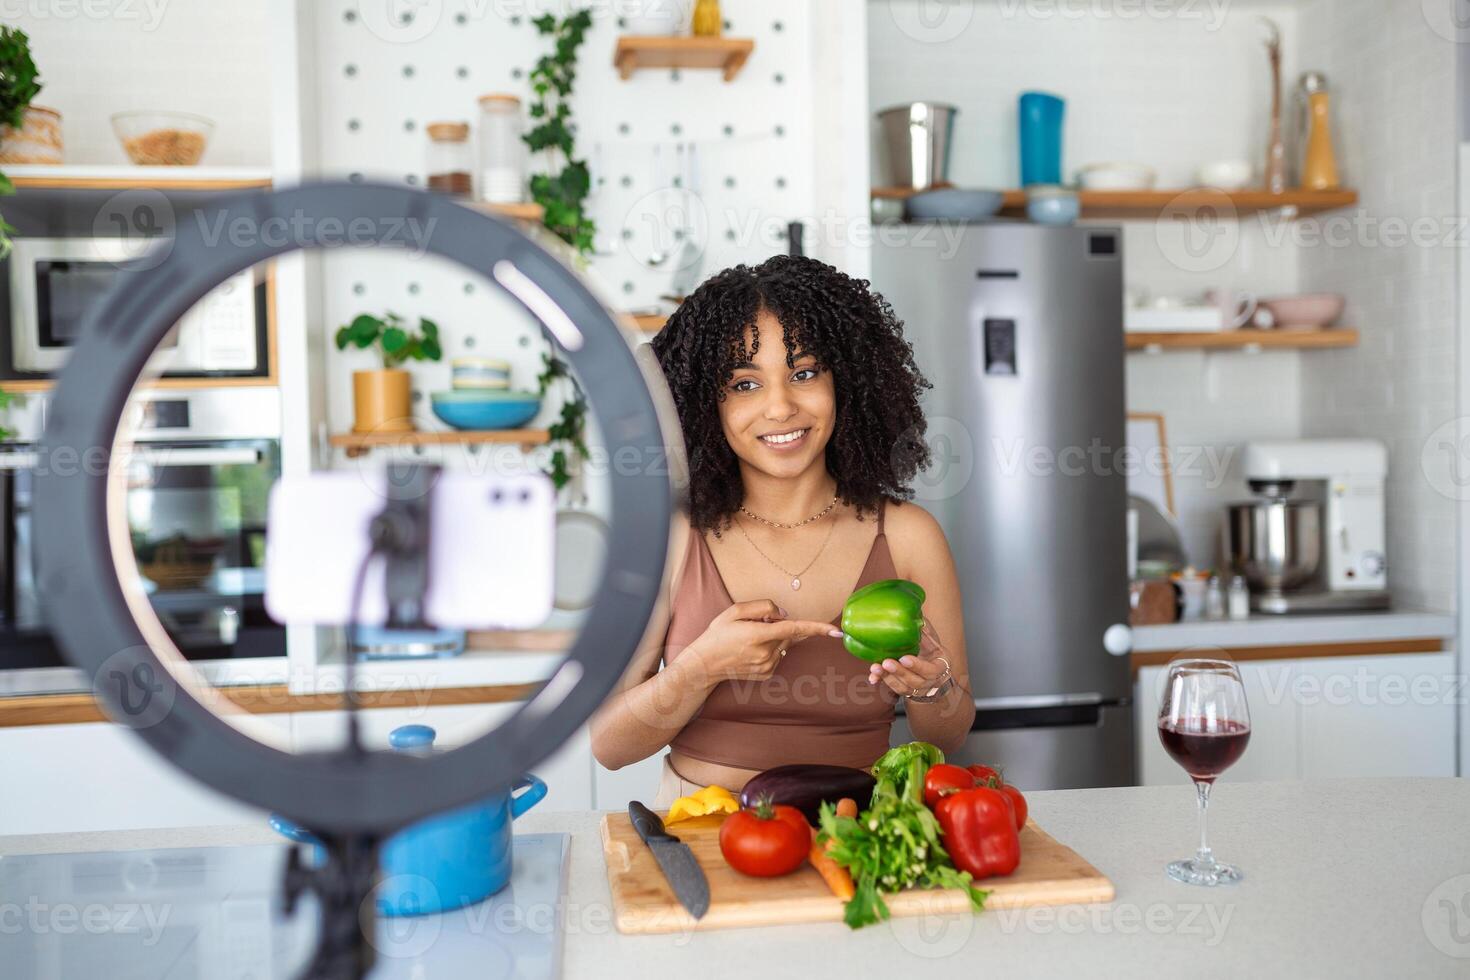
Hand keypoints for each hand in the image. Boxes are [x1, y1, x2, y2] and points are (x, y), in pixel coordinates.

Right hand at [687, 599, 842, 685]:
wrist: (705, 664)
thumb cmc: (717, 635)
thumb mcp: (734, 611)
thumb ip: (763, 607)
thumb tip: (784, 614)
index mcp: (758, 635)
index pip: (794, 629)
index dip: (817, 628)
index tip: (836, 631)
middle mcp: (766, 653)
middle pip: (787, 633)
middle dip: (777, 626)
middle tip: (753, 626)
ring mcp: (767, 666)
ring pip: (783, 645)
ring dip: (773, 638)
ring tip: (748, 640)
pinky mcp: (767, 674)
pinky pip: (778, 655)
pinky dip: (769, 649)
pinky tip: (751, 651)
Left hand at [867, 638, 949, 698]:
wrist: (933, 670)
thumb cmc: (932, 651)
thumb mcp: (934, 642)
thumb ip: (926, 633)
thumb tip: (918, 620)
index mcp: (940, 667)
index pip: (930, 670)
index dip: (917, 666)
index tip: (904, 658)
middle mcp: (930, 681)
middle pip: (915, 681)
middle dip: (899, 672)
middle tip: (886, 662)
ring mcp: (918, 689)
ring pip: (903, 687)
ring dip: (888, 678)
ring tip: (875, 667)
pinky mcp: (905, 690)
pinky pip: (893, 689)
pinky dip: (882, 682)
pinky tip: (873, 678)